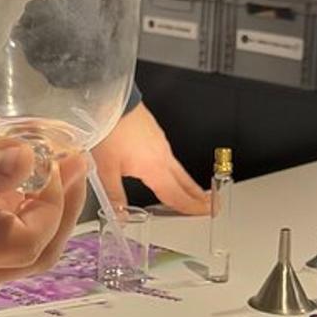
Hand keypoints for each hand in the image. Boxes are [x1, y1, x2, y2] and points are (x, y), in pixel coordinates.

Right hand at [0, 113, 87, 309]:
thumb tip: (29, 161)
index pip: (20, 240)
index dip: (53, 202)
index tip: (64, 157)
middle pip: (28, 259)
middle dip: (59, 208)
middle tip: (73, 161)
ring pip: (13, 262)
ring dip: (35, 215)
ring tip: (41, 165)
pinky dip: (6, 225)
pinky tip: (3, 187)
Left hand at [90, 102, 208, 214]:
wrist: (109, 101)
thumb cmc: (109, 130)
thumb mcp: (105, 170)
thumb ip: (114, 196)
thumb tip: (119, 215)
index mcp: (155, 168)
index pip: (177, 195)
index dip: (192, 208)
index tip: (206, 213)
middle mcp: (163, 156)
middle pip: (185, 182)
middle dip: (199, 196)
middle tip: (211, 205)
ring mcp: (160, 142)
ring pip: (178, 169)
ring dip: (188, 183)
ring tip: (192, 192)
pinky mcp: (155, 133)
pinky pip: (170, 157)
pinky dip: (175, 169)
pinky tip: (167, 170)